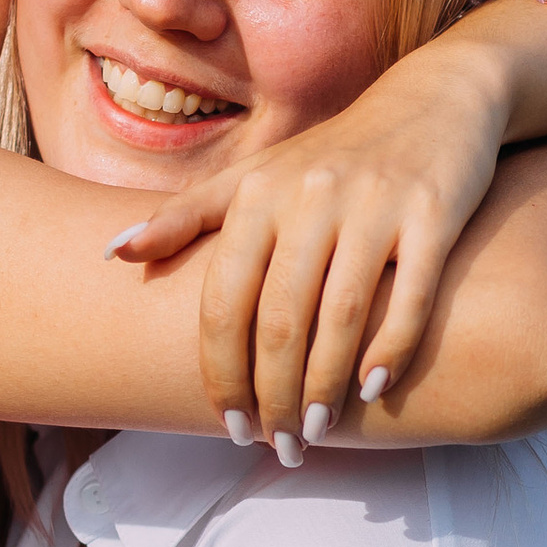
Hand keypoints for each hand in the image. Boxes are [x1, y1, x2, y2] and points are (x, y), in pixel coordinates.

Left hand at [111, 53, 512, 444]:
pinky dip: (392, 348)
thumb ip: (185, 216)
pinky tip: (375, 390)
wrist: (435, 100)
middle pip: (279, 319)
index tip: (229, 426)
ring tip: (316, 432)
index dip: (222, 372)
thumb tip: (111, 253)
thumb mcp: (255, 177)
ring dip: (325, 386)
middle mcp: (311, 197)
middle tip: (277, 446)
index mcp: (259, 195)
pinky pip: (410, 295)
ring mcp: (374, 204)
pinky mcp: (432, 213)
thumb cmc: (334, 155)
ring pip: (341, 315)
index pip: (224, 302)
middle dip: (274, 394)